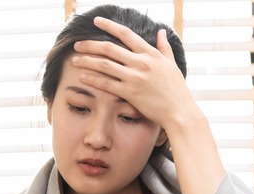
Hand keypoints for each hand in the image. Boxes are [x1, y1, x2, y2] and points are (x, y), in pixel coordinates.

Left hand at [71, 16, 199, 130]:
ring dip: (87, 60)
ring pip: (104, 65)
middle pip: (109, 48)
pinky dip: (92, 79)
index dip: (109, 26)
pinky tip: (82, 77)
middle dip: (90, 45)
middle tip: (77, 44)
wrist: (179, 111)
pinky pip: (106, 84)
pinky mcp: (130, 93)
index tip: (96, 22)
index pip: (126, 34)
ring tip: (74, 60)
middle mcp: (141, 63)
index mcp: (150, 53)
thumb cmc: (177, 89)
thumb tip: (161, 31)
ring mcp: (135, 78)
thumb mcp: (172, 64)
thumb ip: (164, 47)